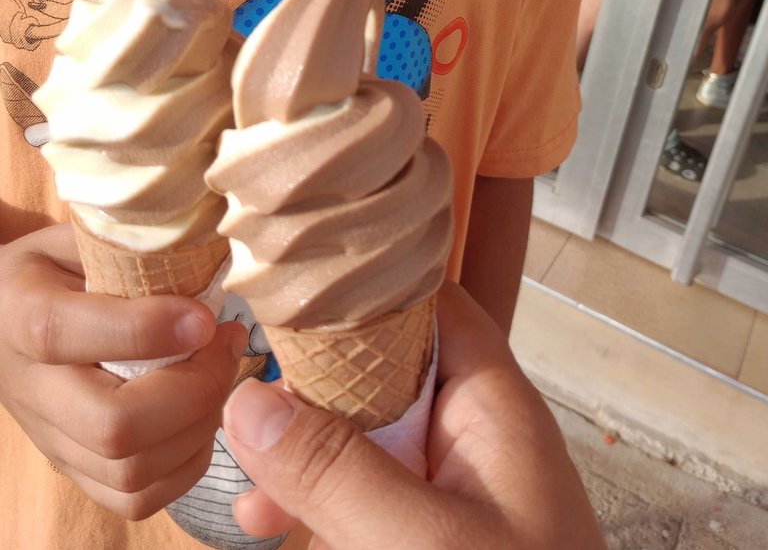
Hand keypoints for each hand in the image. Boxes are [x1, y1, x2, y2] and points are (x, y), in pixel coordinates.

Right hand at [0, 223, 246, 518]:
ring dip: (199, 426)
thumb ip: (129, 246)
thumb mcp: (80, 237)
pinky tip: (204, 413)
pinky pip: (136, 499)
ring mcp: (51, 439)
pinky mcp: (74, 470)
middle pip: (111, 426)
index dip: (145, 330)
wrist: (8, 318)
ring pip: (130, 471)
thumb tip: (208, 254)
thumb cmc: (60, 267)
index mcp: (22, 313)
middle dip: (192, 391)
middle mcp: (31, 388)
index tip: (207, 316)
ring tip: (222, 373)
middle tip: (226, 345)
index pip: (64, 334)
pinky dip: (187, 463)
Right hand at [223, 283, 605, 549]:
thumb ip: (338, 471)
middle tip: (243, 412)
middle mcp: (473, 440)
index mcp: (493, 411)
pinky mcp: (430, 541)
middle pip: (385, 374)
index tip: (285, 295)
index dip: (365, 292)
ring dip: (305, 458)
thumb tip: (247, 401)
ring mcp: (452, 494)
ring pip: (366, 442)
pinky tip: (275, 529)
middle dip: (312, 391)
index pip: (433, 309)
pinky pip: (368, 500)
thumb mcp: (421, 544)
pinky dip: (320, 508)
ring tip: (252, 501)